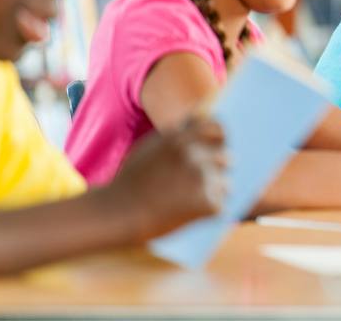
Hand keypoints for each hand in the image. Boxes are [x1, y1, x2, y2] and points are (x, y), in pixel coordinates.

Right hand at [106, 116, 227, 240]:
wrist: (114, 212)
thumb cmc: (130, 181)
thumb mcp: (151, 147)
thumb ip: (178, 134)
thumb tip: (206, 123)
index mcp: (181, 137)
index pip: (218, 127)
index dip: (220, 138)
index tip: (219, 147)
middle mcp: (195, 154)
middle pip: (226, 158)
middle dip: (217, 171)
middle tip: (198, 185)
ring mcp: (202, 178)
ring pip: (226, 184)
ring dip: (214, 193)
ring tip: (189, 204)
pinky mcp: (207, 203)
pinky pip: (219, 206)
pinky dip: (207, 214)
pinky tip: (188, 217)